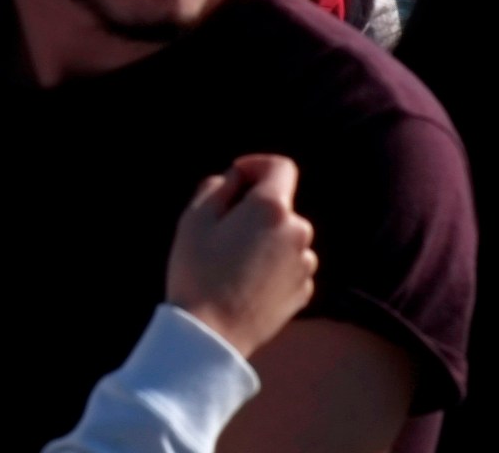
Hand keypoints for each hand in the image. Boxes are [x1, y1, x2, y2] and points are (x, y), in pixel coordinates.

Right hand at [165, 154, 317, 356]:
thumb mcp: (193, 218)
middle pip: (281, 205)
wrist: (213, 333)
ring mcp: (305, 264)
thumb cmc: (198, 271)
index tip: (236, 176)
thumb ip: (217, 186)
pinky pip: (290, 265)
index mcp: (271, 208)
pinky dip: (272, 265)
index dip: (257, 165)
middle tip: (221, 228)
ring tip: (232, 261)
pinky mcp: (304, 290)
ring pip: (286, 236)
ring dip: (265, 238)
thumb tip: (235, 179)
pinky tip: (244, 281)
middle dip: (255, 209)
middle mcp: (298, 232)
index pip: (281, 167)